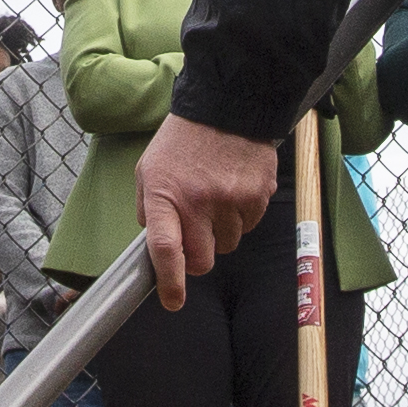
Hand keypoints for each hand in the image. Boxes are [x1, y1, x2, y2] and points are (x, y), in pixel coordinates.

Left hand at [137, 115, 277, 310]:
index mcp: (165, 194)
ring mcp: (231, 200)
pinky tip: (233, 190)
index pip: (166, 249)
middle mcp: (199, 201)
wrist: (228, 105)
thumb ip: (148, 208)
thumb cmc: (183, 140)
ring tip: (215, 198)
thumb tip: (157, 246)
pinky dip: (241, 217)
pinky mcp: (258, 196)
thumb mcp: (150, 168)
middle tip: (195, 235)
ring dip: (220, 233)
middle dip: (198, 256)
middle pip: (202, 260)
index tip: (173, 300)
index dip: (170, 282)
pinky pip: (249, 227)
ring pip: (228, 245)